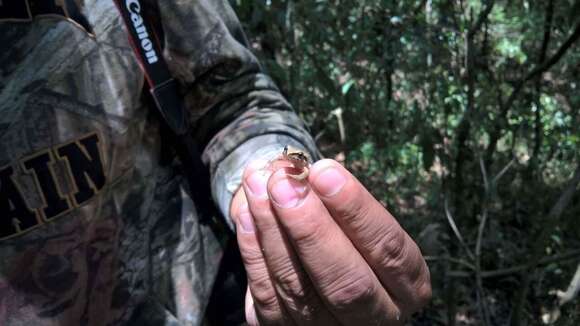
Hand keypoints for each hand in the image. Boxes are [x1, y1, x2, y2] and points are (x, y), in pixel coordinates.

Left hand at [230, 159, 430, 324]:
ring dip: (273, 231)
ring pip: (300, 290)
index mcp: (408, 286)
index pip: (389, 250)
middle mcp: (376, 317)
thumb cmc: (348, 234)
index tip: (325, 172)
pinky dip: (254, 251)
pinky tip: (247, 213)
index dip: (356, 210)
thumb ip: (336, 198)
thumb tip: (297, 172)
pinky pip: (268, 297)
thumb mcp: (358, 218)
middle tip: (284, 184)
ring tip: (258, 185)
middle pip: (346, 283)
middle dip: (310, 228)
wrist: (322, 270)